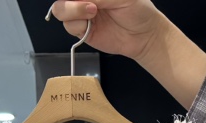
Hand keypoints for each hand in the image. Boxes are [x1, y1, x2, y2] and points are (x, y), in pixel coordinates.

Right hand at [48, 0, 165, 61]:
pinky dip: (77, 25)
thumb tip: (81, 0)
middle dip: (71, 3)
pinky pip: (69, 26)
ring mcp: (82, 14)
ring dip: (73, 11)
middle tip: (91, 5)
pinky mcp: (82, 31)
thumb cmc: (139, 11)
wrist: (144, 36)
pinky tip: (90, 25)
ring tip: (93, 12)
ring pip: (61, 10)